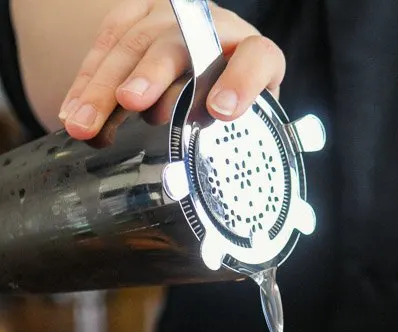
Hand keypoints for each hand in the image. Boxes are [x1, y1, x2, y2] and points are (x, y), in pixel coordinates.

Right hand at [59, 0, 284, 139]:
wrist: (213, 59)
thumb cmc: (230, 104)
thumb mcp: (245, 124)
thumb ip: (233, 139)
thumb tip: (207, 180)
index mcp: (254, 55)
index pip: (256, 59)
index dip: (240, 83)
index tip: (221, 112)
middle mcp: (213, 27)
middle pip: (180, 45)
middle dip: (152, 73)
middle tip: (131, 102)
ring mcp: (172, 18)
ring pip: (134, 43)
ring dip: (104, 84)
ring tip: (84, 124)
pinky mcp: (137, 15)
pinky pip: (106, 42)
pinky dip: (86, 80)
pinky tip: (72, 110)